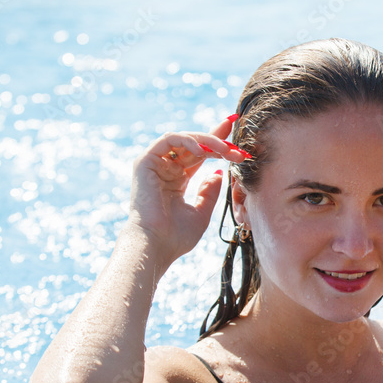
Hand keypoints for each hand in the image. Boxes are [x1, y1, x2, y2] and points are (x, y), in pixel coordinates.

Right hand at [126, 115, 250, 267]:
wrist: (155, 246)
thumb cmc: (175, 237)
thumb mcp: (201, 213)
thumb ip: (210, 192)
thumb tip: (219, 173)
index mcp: (176, 181)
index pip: (198, 155)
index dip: (216, 143)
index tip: (236, 136)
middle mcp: (165, 170)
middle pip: (193, 144)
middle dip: (218, 140)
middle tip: (237, 146)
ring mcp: (154, 164)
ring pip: (184, 139)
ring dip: (207, 141)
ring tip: (225, 150)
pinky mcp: (145, 161)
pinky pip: (169, 139)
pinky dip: (188, 140)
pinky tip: (203, 150)